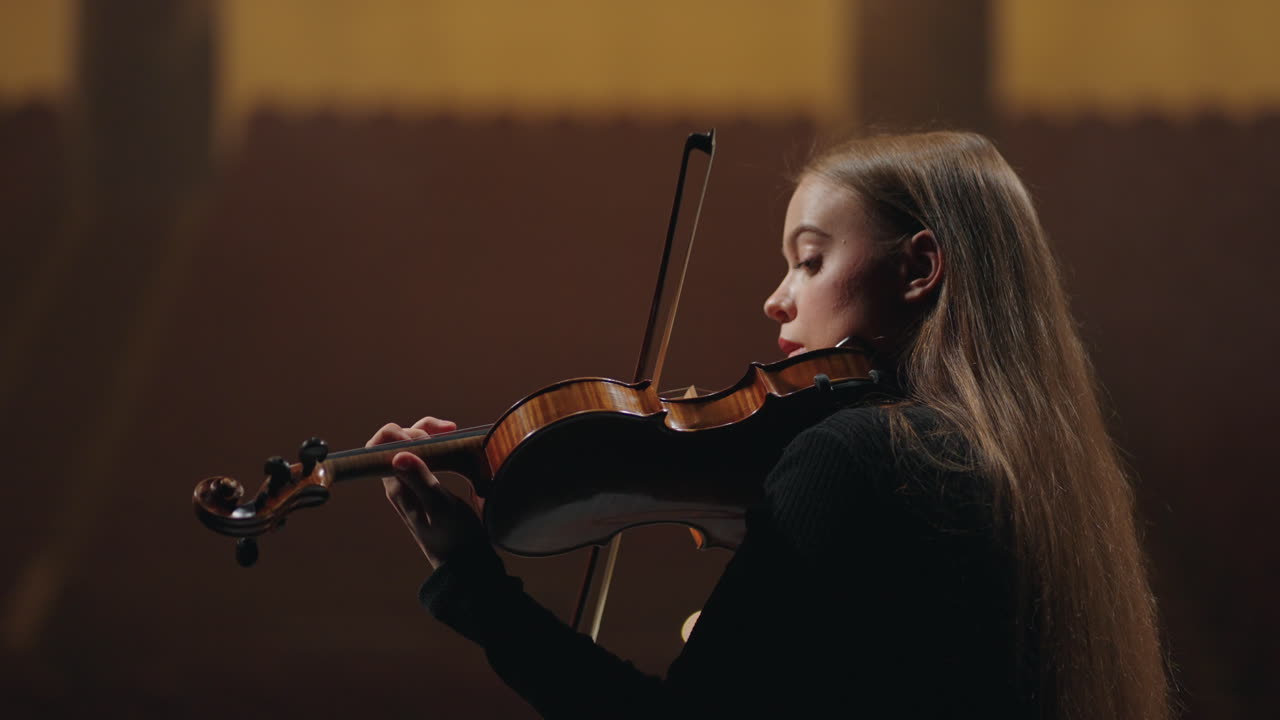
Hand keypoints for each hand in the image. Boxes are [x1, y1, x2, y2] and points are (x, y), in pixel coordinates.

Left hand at [366, 417, 485, 568]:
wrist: (464, 560)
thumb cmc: (453, 537)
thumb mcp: (440, 507)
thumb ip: (421, 480)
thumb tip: (399, 455)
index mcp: (396, 486)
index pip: (378, 447)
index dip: (397, 434)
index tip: (425, 439)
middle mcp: (399, 481)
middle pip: (395, 440)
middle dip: (417, 429)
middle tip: (445, 434)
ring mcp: (413, 481)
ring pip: (411, 444)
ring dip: (428, 432)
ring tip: (451, 431)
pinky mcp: (427, 482)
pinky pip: (425, 453)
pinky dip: (438, 441)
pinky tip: (453, 441)